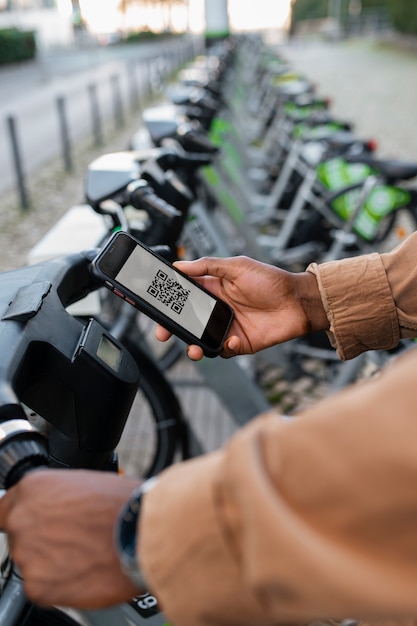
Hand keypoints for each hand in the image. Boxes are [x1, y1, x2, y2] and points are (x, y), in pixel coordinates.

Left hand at [0, 469, 141, 608]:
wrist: (142, 532)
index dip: (23, 518)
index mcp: (33, 488)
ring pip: (33, 561)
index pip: (3, 508)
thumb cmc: (123, 504)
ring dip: (53, 561)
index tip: (34, 525)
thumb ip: (57, 496)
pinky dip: (61, 583)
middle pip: (20, 536)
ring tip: (86, 552)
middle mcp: (23, 519)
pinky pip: (42, 586)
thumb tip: (53, 508)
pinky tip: (85, 568)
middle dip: (43, 539)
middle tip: (73, 538)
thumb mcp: (84, 482)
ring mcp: (28, 553)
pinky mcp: (38, 586)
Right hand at [155, 256, 327, 359]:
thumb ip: (208, 265)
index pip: (184, 297)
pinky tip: (233, 339)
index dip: (168, 303)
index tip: (155, 307)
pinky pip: (224, 350)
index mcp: (213, 289)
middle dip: (172, 329)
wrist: (298, 302)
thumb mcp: (237, 266)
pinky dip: (225, 347)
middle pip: (187, 322)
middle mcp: (217, 309)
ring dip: (193, 346)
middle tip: (163, 334)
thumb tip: (181, 264)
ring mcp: (227, 327)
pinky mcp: (240, 343)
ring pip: (201, 340)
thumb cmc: (272, 281)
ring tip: (192, 348)